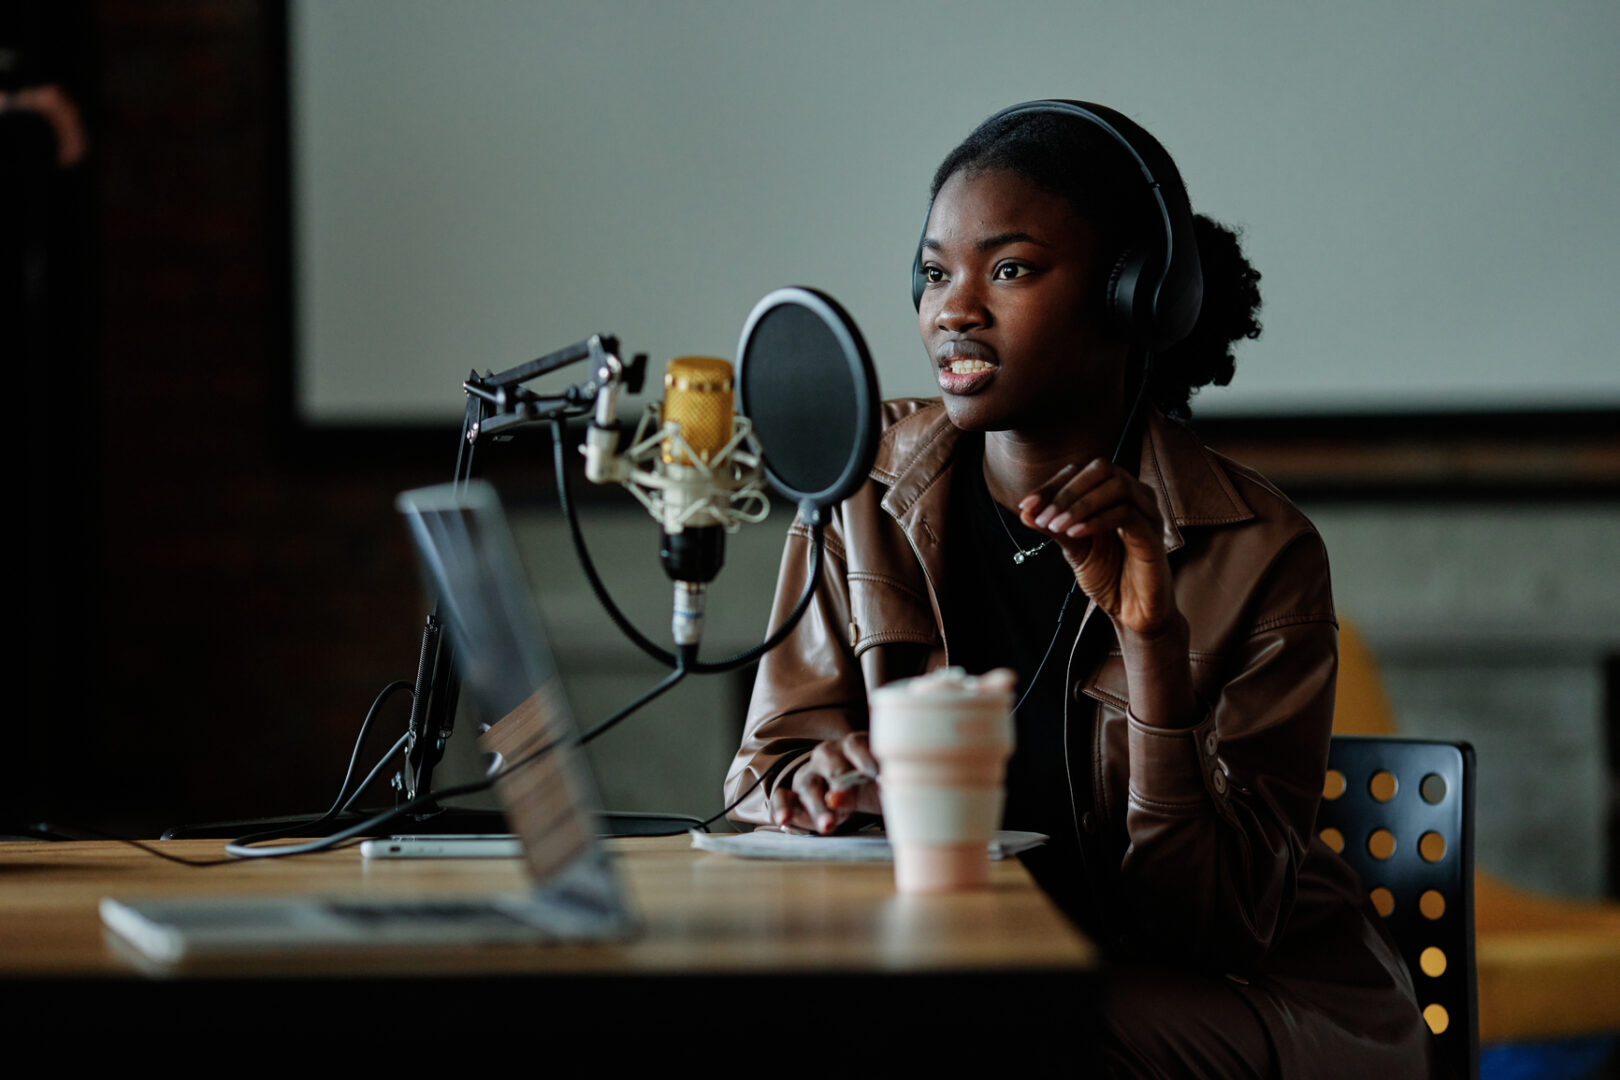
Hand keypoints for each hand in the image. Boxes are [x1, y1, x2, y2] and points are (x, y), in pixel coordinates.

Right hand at [769, 733, 881, 834]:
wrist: (847, 796)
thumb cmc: (868, 786)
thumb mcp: (880, 783)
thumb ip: (881, 784)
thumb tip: (882, 785)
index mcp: (850, 748)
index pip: (855, 746)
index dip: (866, 760)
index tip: (879, 779)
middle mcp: (826, 757)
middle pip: (830, 766)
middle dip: (841, 786)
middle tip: (850, 802)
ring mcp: (808, 776)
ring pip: (809, 786)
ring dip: (818, 807)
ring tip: (828, 825)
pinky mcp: (792, 796)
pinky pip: (781, 797)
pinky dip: (781, 808)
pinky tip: (783, 820)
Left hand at [1018, 460, 1176, 636]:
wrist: (1132, 612)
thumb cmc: (1108, 576)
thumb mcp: (1074, 549)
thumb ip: (1054, 528)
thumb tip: (1025, 511)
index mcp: (1114, 495)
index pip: (1082, 471)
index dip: (1052, 485)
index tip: (1027, 506)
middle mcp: (1135, 496)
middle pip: (1101, 468)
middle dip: (1066, 491)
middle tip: (1043, 517)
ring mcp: (1147, 512)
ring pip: (1116, 485)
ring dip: (1080, 504)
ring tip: (1056, 526)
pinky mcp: (1154, 532)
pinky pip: (1126, 513)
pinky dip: (1096, 520)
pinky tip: (1075, 534)